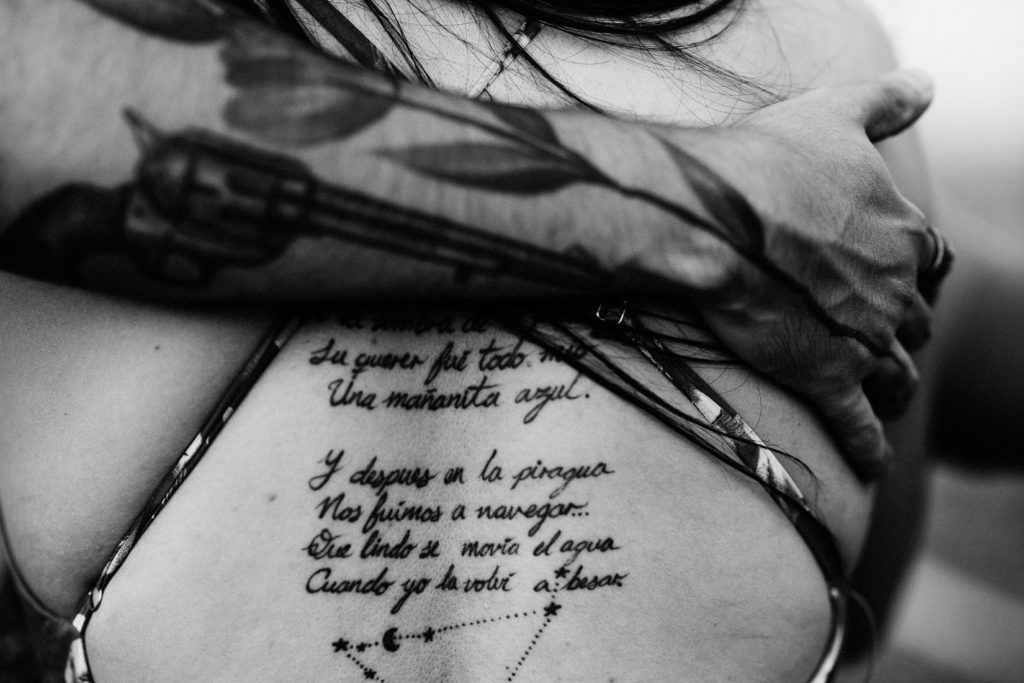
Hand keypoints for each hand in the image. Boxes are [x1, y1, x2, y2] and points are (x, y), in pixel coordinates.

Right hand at [685, 70, 946, 478]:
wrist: (710, 215)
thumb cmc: (766, 161)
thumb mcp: (834, 114)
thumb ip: (884, 101)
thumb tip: (926, 83)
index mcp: (903, 232)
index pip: (931, 264)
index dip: (914, 275)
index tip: (897, 283)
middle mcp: (895, 290)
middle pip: (914, 324)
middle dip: (901, 333)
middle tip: (878, 342)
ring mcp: (865, 339)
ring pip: (898, 378)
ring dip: (894, 390)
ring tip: (885, 402)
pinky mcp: (828, 378)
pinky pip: (859, 426)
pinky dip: (870, 447)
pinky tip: (872, 463)